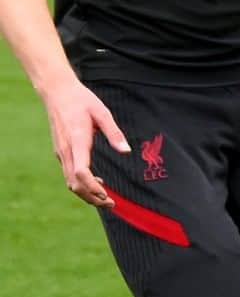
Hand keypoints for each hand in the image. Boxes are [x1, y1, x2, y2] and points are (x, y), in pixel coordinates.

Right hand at [43, 81, 129, 205]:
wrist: (57, 92)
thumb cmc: (82, 100)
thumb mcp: (102, 112)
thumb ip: (114, 133)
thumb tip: (126, 151)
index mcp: (77, 140)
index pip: (80, 172)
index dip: (92, 187)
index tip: (106, 195)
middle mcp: (66, 150)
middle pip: (74, 184)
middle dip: (91, 198)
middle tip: (111, 204)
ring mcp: (61, 152)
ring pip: (70, 182)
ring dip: (86, 194)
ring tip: (106, 199)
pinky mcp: (60, 151)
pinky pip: (69, 174)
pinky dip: (81, 184)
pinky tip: (97, 183)